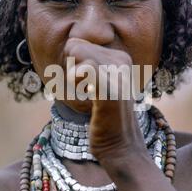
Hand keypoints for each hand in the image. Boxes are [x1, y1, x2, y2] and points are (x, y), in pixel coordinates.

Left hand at [62, 37, 146, 163]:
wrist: (120, 147)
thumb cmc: (104, 118)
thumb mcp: (98, 85)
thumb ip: (88, 63)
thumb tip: (71, 45)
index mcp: (120, 56)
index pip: (77, 43)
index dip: (71, 66)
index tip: (86, 87)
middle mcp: (122, 59)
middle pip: (73, 46)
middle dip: (70, 69)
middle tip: (85, 93)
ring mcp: (118, 73)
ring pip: (75, 53)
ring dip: (71, 79)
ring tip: (88, 97)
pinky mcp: (110, 88)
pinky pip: (83, 69)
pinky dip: (75, 80)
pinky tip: (86, 96)